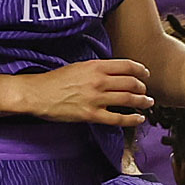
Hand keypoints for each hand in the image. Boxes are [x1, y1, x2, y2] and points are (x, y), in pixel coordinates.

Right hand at [14, 58, 153, 127]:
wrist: (37, 94)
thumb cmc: (54, 80)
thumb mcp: (78, 67)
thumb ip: (96, 69)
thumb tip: (112, 74)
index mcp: (95, 66)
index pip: (127, 66)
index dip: (140, 70)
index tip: (145, 74)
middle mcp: (99, 81)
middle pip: (131, 83)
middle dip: (142, 88)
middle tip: (145, 91)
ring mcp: (96, 98)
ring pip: (128, 100)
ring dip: (142, 102)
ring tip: (147, 103)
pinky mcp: (91, 115)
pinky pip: (117, 118)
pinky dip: (132, 119)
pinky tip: (139, 119)